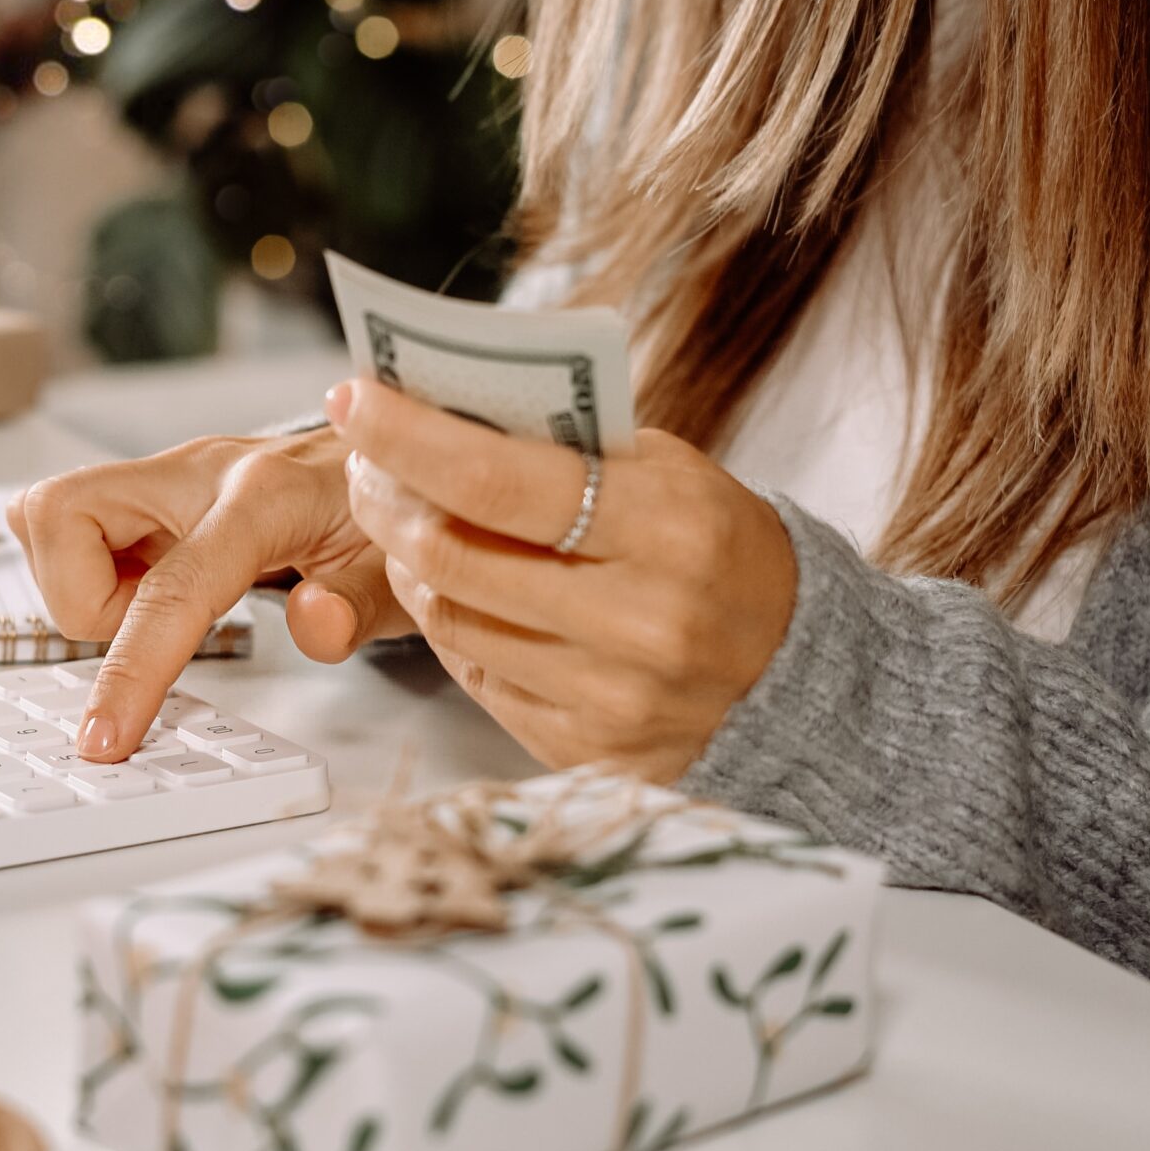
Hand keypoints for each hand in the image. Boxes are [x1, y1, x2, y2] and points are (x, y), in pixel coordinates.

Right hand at [8, 426, 414, 761]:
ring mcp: (166, 475)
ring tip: (154, 608)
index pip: (174, 587)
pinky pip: (70, 522)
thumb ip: (360, 605)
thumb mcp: (401, 577)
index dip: (131, 668)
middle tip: (142, 628)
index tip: (105, 736)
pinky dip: (86, 569)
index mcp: (265, 497)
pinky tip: (145, 588)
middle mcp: (199, 471)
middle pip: (61, 513)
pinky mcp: (148, 489)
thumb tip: (315, 624)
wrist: (389, 463)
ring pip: (51, 516)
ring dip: (81, 586)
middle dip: (75, 598)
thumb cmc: (390, 520)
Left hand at [329, 378, 797, 782]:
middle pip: (453, 558)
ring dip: (408, 564)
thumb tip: (436, 406)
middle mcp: (640, 623)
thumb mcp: (665, 469)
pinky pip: (475, 676)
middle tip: (366, 464)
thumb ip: (563, 445)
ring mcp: (610, 698)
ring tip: (411, 523)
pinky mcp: (583, 751)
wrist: (794, 667)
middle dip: (386, 501)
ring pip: (449, 621)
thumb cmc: (714, 545)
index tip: (355, 399)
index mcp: (668, 529)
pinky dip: (453, 623)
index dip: (409, 438)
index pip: (498, 482)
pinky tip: (462, 589)